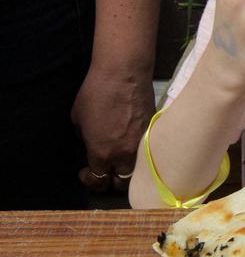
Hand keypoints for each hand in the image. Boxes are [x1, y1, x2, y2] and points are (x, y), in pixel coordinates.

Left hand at [72, 67, 154, 191]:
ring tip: (121, 160)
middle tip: (105, 169)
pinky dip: (140, 153)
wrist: (124, 74)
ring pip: (138, 170)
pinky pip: (148, 151)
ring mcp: (143, 143)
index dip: (90, 180)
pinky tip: (134, 143)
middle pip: (121, 182)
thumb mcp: (78, 119)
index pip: (99, 180)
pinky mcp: (154, 131)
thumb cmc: (96, 93)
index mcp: (102, 153)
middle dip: (111, 180)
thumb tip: (93, 142)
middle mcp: (125, 154)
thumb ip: (86, 138)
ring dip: (128, 169)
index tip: (86, 171)